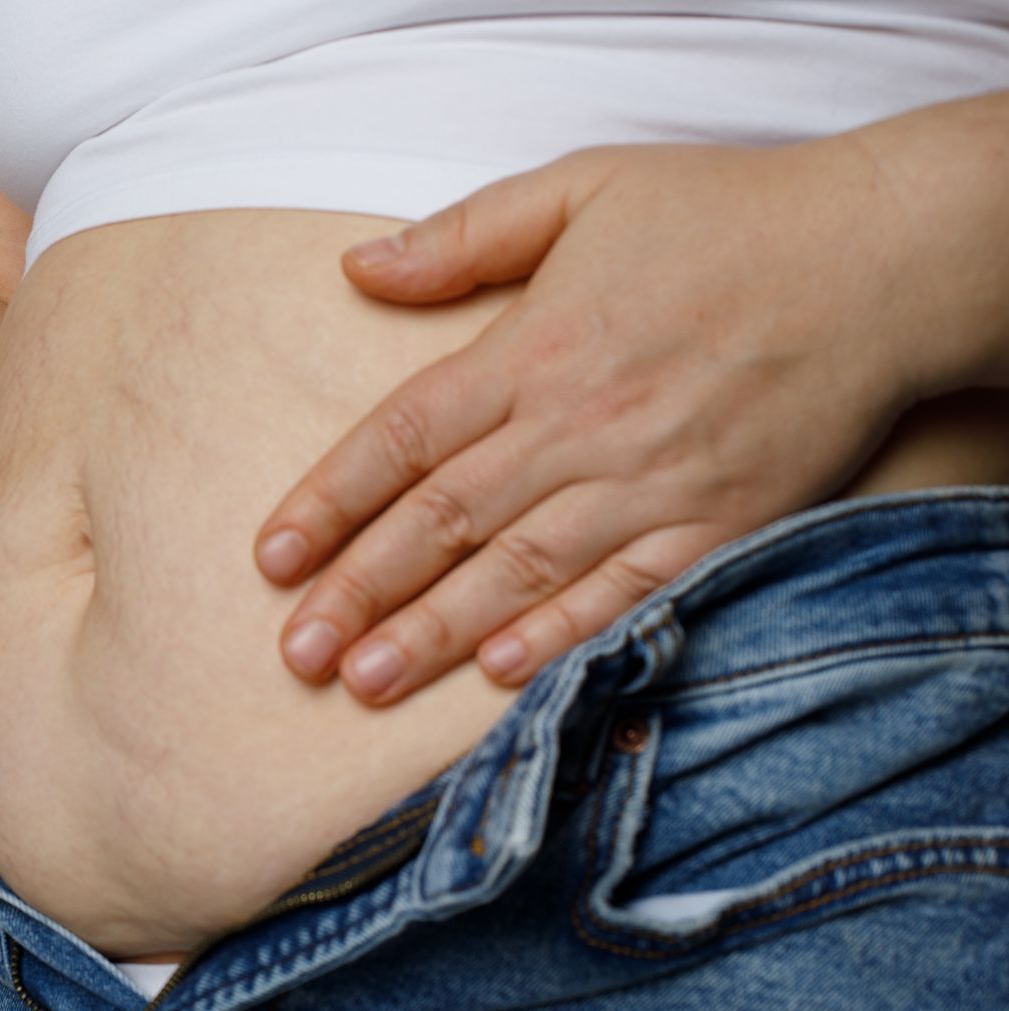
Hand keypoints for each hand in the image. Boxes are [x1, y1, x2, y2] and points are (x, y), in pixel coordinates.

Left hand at [253, 136, 923, 703]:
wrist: (884, 257)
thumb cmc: (726, 217)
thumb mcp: (584, 185)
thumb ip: (465, 235)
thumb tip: (358, 269)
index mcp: (533, 349)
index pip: (403, 437)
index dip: (330, 500)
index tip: (270, 557)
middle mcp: (580, 426)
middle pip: (444, 521)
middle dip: (361, 591)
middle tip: (296, 654)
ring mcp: (652, 482)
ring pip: (521, 571)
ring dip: (436, 632)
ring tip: (364, 681)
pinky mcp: (721, 523)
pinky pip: (627, 594)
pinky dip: (564, 635)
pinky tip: (501, 677)